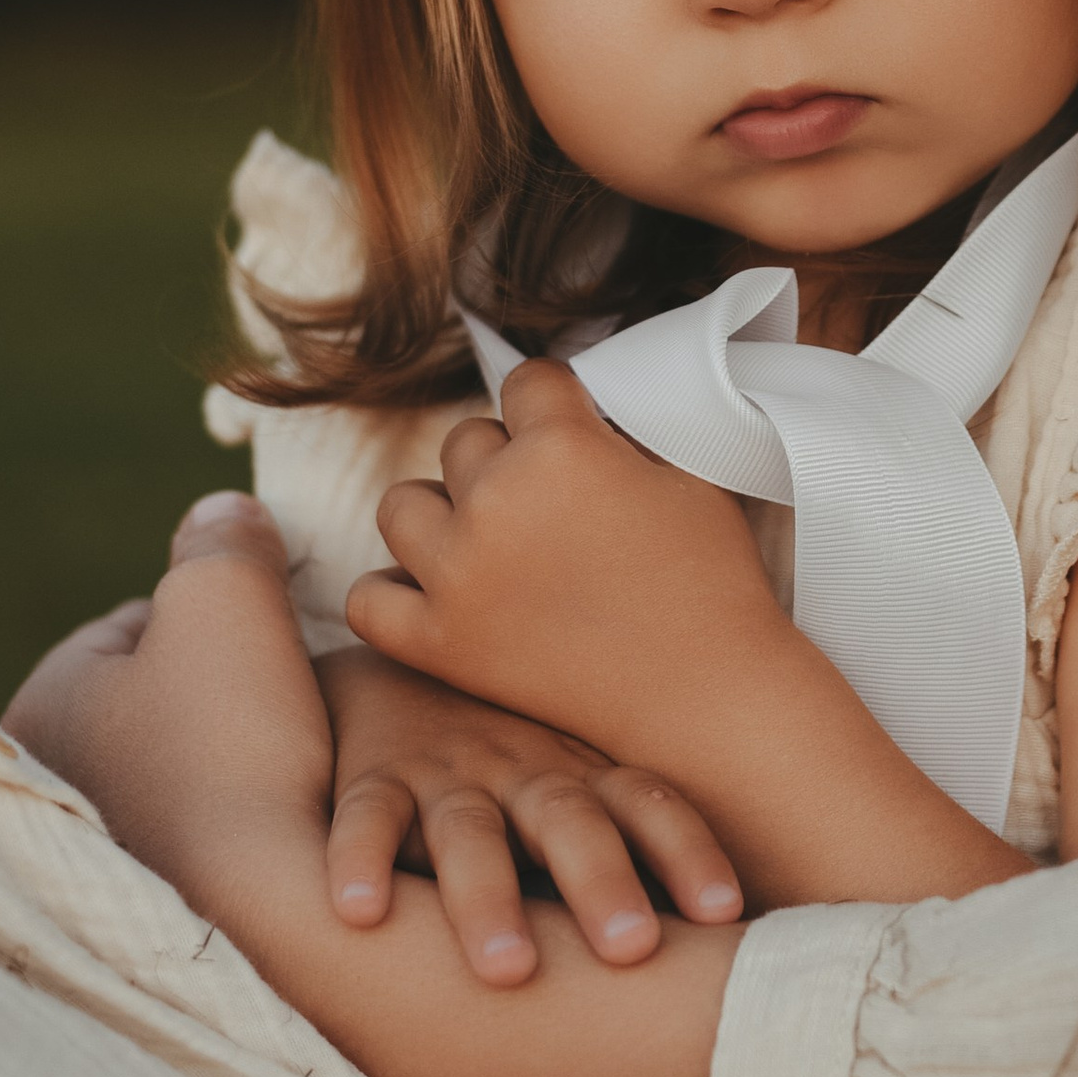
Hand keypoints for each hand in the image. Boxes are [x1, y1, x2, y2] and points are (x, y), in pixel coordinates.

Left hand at [4, 491, 332, 914]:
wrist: (269, 908)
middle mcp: (43, 782)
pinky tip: (289, 807)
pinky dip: (242, 808)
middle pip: (155, 694)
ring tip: (298, 748)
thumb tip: (221, 513)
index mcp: (44, 703)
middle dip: (220, 685)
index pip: (134, 621)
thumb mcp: (227, 597)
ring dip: (234, 749)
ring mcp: (93, 851)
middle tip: (288, 691)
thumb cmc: (235, 742)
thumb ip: (220, 537)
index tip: (272, 637)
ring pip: (179, 761)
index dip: (219, 614)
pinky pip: (202, 823)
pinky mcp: (147, 902)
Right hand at [317, 645, 741, 988]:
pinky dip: (359, 860)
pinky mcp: (375, 780)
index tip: (727, 912)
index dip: (689, 854)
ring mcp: (450, 772)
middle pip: (570, 823)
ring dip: (489, 898)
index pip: (651, 806)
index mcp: (588, 774)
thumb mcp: (582, 778)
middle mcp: (526, 768)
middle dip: (603, 884)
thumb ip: (640, 838)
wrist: (399, 670)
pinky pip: (365, 818)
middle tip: (634, 950)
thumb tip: (745, 932)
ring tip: (508, 970)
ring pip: (470, 834)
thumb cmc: (517, 754)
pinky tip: (359, 913)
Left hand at [349, 362, 789, 793]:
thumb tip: (580, 415)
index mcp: (561, 447)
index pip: (527, 381)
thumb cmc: (708, 582)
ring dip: (441, 512)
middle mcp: (496, 501)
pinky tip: (441, 590)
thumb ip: (620, 431)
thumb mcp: (685, 474)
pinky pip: (369, 597)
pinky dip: (395, 590)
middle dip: (505, 459)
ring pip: (401, 505)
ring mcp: (458, 574)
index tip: (570, 425)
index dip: (556, 402)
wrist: (702, 695)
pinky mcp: (441, 644)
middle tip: (549, 501)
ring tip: (487, 538)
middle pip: (465, 441)